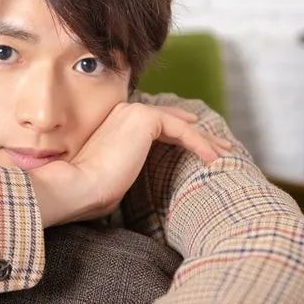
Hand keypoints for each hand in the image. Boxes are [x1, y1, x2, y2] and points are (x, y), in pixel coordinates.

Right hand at [29, 102, 231, 227]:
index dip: (178, 132)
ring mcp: (134, 112)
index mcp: (115, 124)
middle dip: (197, 132)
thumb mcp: (114, 177)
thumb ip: (127, 168)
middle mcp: (124, 113)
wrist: (79, 186)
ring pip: (179, 124)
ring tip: (224, 151)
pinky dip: (200, 143)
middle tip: (219, 144)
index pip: (154, 124)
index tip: (197, 144)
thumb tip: (133, 180)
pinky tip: (213, 159)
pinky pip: (182, 130)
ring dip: (204, 138)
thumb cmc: (91, 191)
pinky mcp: (145, 119)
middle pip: (170, 120)